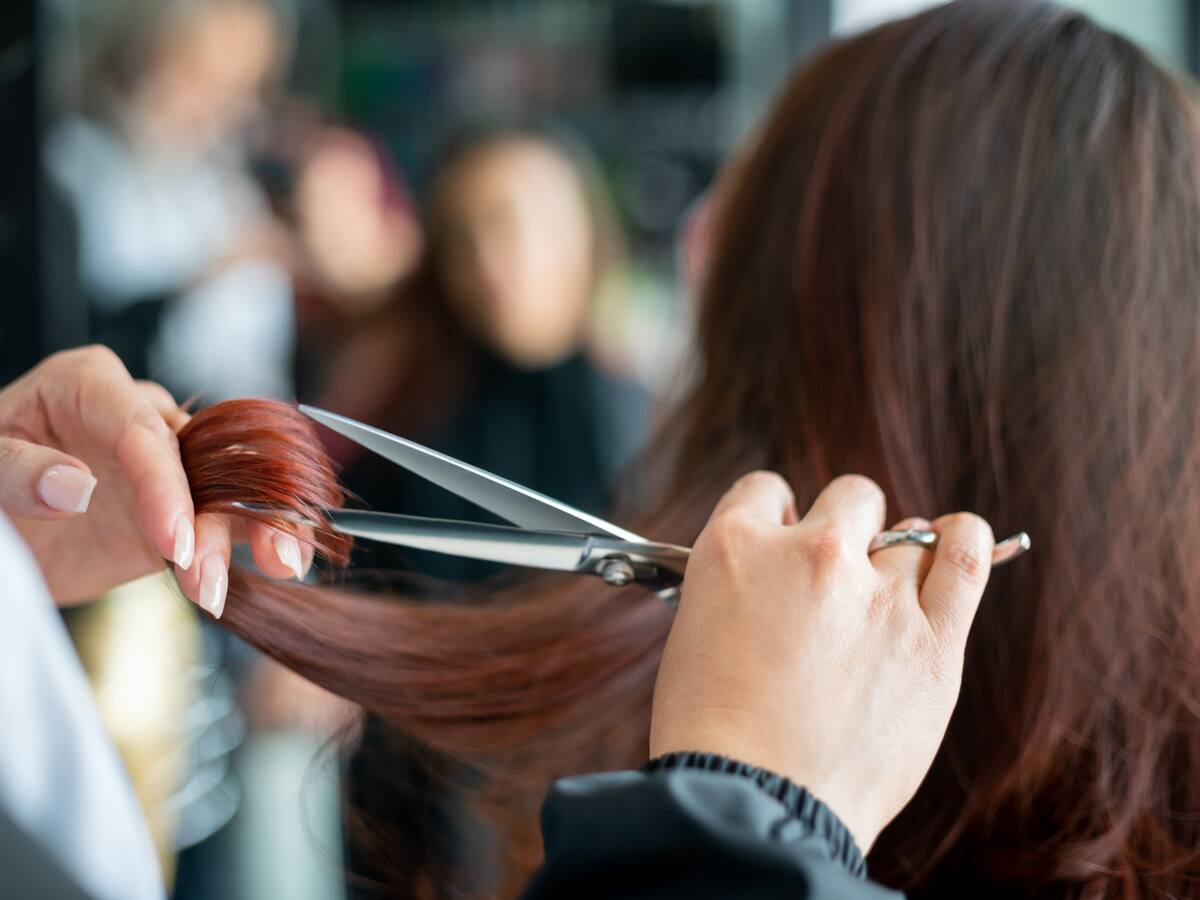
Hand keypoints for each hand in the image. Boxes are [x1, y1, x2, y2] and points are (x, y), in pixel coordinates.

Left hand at [0, 346, 311, 611]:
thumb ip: (16, 469)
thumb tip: (74, 485)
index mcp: (89, 385)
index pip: (140, 428)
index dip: (163, 482)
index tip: (171, 539)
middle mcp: (139, 419)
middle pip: (201, 454)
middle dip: (218, 510)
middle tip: (206, 568)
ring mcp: (166, 467)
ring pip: (229, 487)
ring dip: (253, 528)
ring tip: (259, 572)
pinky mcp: (181, 511)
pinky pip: (229, 519)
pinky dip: (256, 541)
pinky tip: (280, 564)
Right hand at [650, 472, 994, 850]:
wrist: (752, 804)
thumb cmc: (712, 734)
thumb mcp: (693, 632)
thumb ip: (741, 587)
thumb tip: (779, 577)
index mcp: (736, 547)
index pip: (766, 491)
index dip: (777, 518)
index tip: (785, 545)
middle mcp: (811, 554)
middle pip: (849, 500)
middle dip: (842, 530)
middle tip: (833, 581)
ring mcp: (877, 594)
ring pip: (908, 532)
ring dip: (897, 553)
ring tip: (891, 587)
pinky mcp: (931, 641)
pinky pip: (965, 559)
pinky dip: (964, 542)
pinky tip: (957, 542)